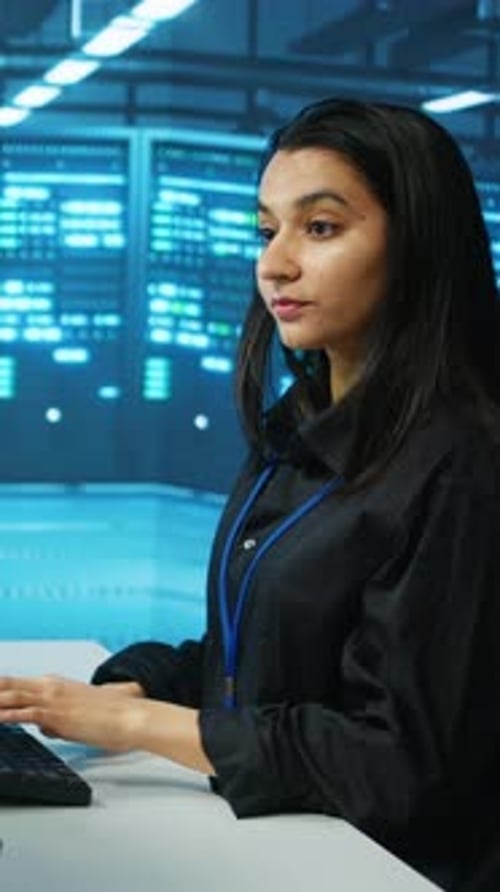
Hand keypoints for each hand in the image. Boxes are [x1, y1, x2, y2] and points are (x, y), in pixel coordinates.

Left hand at [0, 674, 144, 751]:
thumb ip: (57, 720)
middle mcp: (50, 686)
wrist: (130, 716)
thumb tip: (45, 728)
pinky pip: (25, 713)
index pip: (15, 684)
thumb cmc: (111, 716)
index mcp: (54, 684)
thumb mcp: (77, 716)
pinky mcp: (57, 714)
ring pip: (12, 696)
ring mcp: (53, 699)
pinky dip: (7, 716)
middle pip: (7, 685)